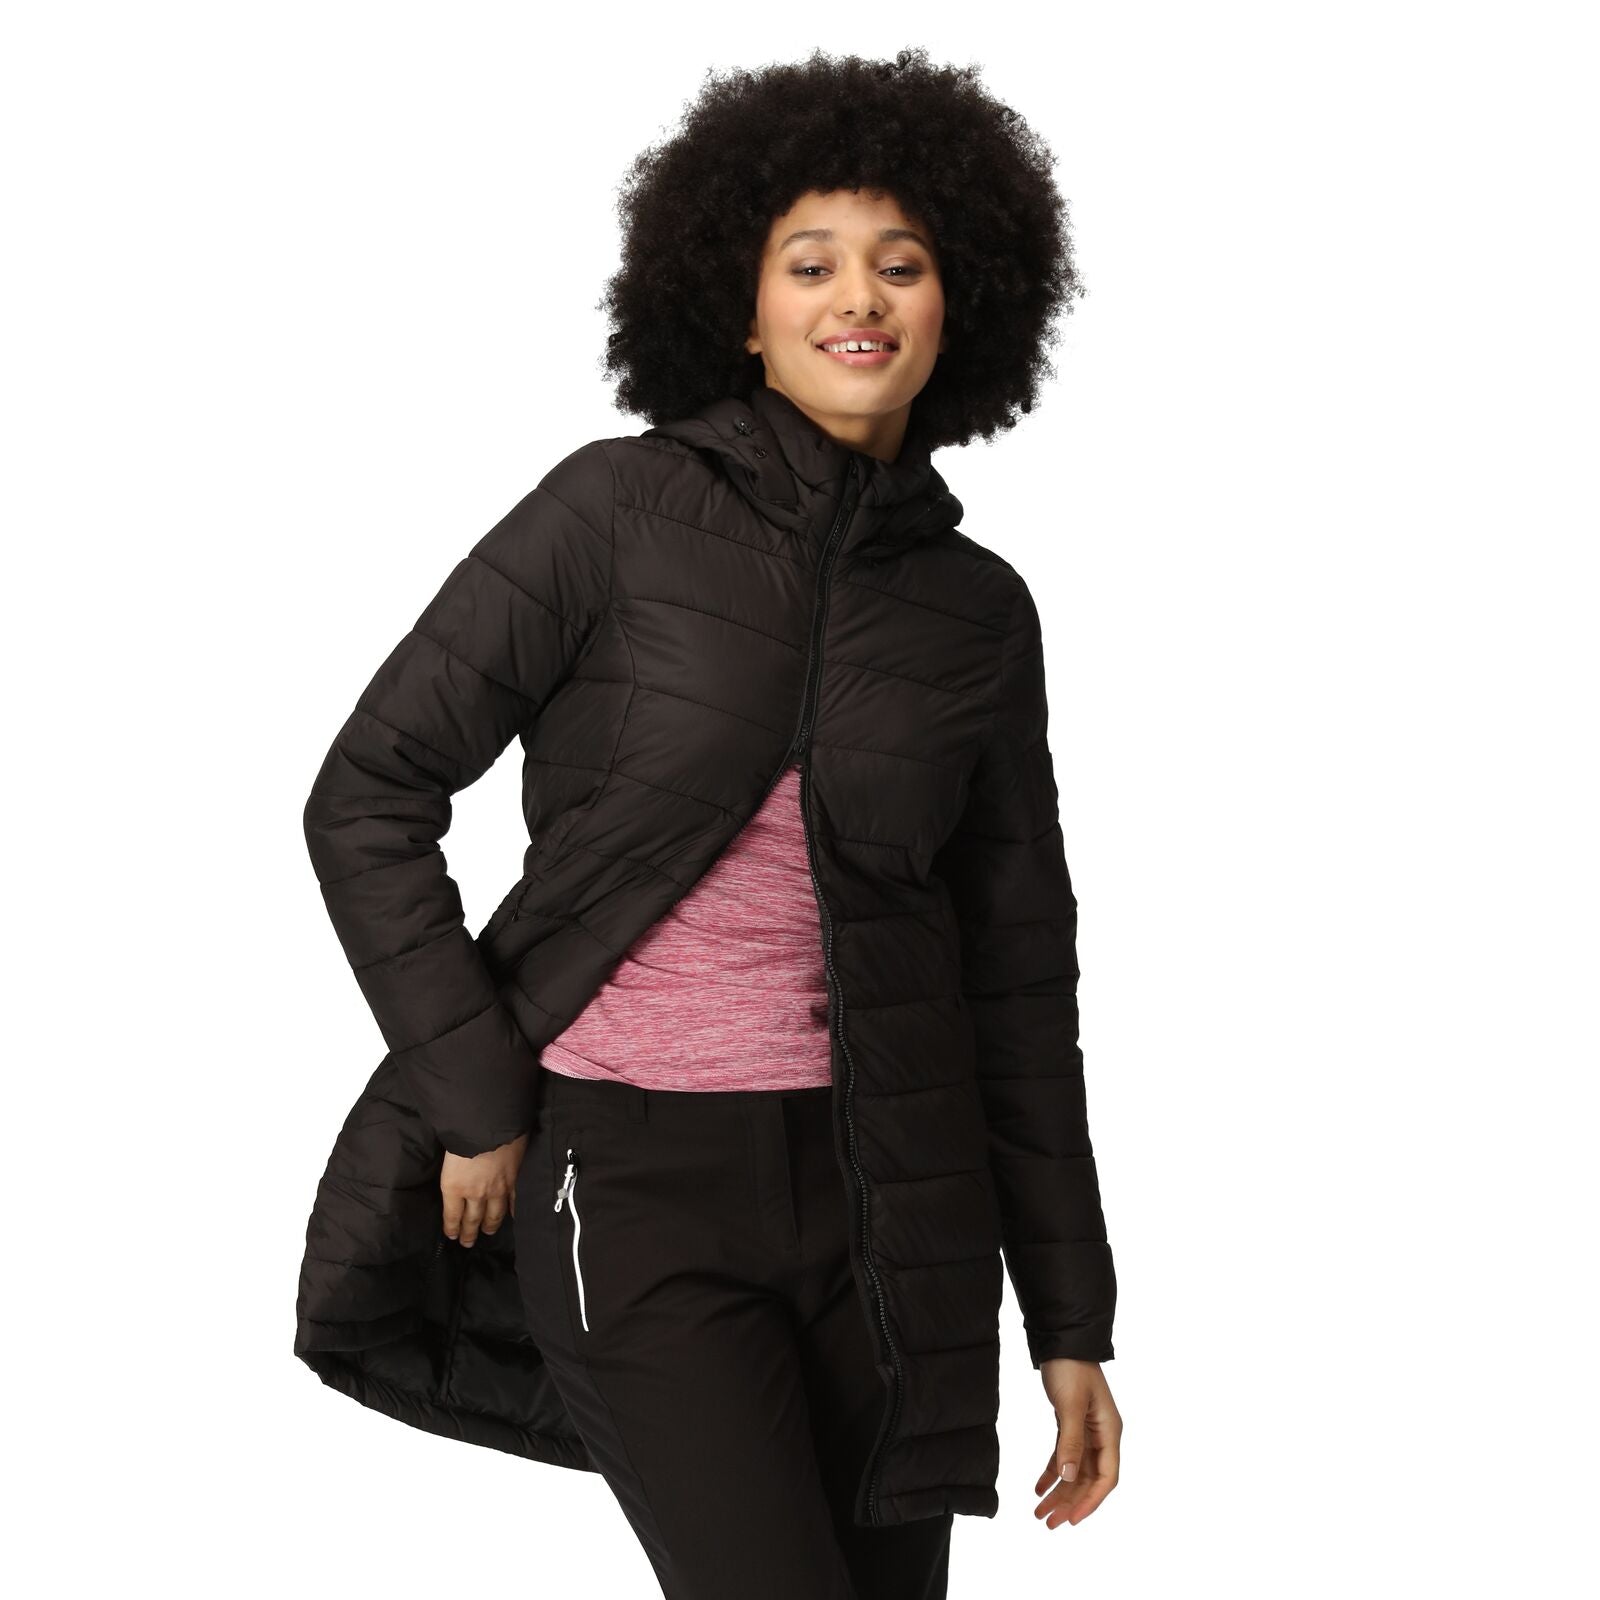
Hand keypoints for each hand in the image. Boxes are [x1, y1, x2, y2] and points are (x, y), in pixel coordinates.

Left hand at [440, 1135, 527, 1248]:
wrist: (490, 1122)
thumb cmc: (463, 1131)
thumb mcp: (448, 1153)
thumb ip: (451, 1170)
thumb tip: (453, 1171)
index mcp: (453, 1187)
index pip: (451, 1216)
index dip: (452, 1228)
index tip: (453, 1235)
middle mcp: (474, 1193)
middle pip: (472, 1220)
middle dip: (469, 1233)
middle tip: (468, 1243)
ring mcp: (496, 1189)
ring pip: (493, 1215)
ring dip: (489, 1226)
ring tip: (487, 1232)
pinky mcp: (513, 1181)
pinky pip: (513, 1202)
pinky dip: (512, 1211)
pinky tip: (512, 1217)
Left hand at [1032, 1358, 1121, 1527]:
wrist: (1061, 1340)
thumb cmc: (1071, 1368)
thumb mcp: (1069, 1405)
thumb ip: (1070, 1442)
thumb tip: (1068, 1479)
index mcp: (1109, 1432)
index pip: (1106, 1477)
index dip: (1090, 1501)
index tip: (1071, 1520)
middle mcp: (1102, 1435)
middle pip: (1089, 1479)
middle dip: (1070, 1502)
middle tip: (1048, 1522)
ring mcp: (1087, 1431)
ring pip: (1075, 1471)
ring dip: (1059, 1492)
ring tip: (1039, 1512)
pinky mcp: (1071, 1424)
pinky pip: (1064, 1456)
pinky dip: (1052, 1472)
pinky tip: (1038, 1487)